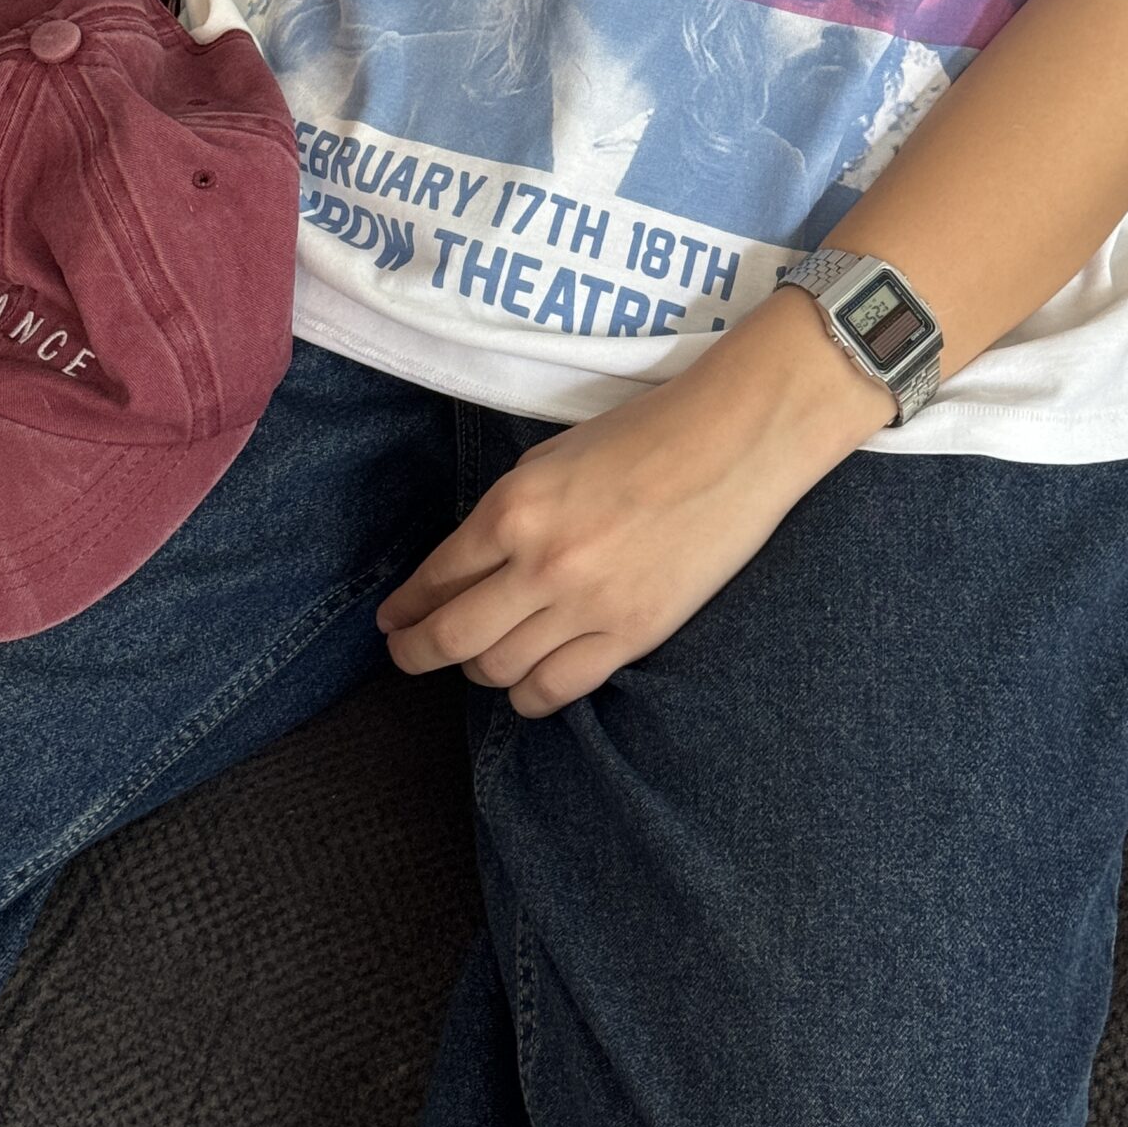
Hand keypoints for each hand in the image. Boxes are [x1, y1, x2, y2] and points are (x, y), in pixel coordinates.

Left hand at [373, 290, 891, 716]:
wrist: (736, 439)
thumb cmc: (648, 431)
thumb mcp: (553, 456)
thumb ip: (509, 512)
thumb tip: (472, 561)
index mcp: (514, 506)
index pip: (436, 576)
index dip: (406, 605)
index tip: (392, 618)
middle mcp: (539, 563)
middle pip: (451, 635)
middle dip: (416, 650)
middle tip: (406, 651)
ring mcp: (586, 606)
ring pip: (498, 670)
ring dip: (476, 670)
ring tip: (475, 661)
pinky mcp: (632, 636)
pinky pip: (557, 689)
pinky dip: (528, 695)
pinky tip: (524, 686)